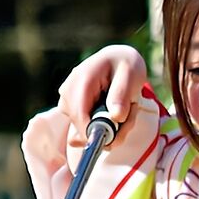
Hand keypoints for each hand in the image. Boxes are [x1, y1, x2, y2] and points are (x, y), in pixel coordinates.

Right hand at [26, 44, 147, 162]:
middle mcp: (69, 91)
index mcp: (82, 80)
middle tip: (131, 114)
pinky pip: (87, 127)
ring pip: (86, 129)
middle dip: (109, 130)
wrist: (118, 59)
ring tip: (126, 108)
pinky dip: (106, 125)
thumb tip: (116, 116)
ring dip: (110, 127)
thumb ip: (122, 94)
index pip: (80, 115)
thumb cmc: (125, 65)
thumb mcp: (130, 74)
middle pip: (81, 126)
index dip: (95, 133)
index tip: (114, 140)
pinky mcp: (71, 108)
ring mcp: (68, 100)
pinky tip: (116, 111)